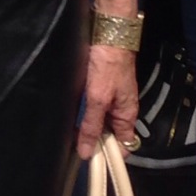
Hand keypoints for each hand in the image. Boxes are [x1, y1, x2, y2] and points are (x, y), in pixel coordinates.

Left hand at [76, 43, 138, 161]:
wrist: (108, 34)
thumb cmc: (108, 65)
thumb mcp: (98, 99)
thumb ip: (92, 126)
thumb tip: (86, 153)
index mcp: (127, 115)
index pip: (124, 146)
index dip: (110, 156)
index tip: (91, 160)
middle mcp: (121, 109)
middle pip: (109, 135)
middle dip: (94, 141)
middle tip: (73, 146)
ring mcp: (111, 99)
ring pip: (99, 121)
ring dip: (86, 127)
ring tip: (68, 133)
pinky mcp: (101, 88)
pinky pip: (93, 108)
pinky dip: (83, 113)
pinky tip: (71, 115)